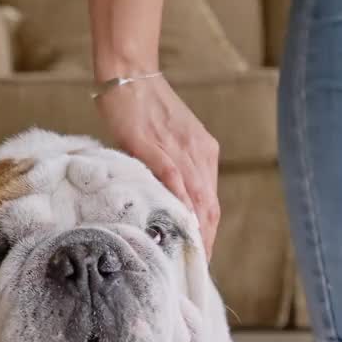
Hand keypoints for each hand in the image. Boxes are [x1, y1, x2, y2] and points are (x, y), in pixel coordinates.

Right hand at [95, 76, 220, 256]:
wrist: (129, 73)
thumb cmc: (143, 108)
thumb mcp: (167, 141)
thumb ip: (174, 168)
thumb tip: (171, 200)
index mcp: (204, 152)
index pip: (212, 202)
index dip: (210, 233)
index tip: (203, 257)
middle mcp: (198, 152)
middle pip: (209, 205)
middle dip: (207, 239)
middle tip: (198, 267)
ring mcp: (178, 148)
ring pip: (196, 195)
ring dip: (196, 228)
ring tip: (190, 256)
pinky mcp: (154, 143)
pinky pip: (173, 176)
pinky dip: (179, 201)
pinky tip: (179, 221)